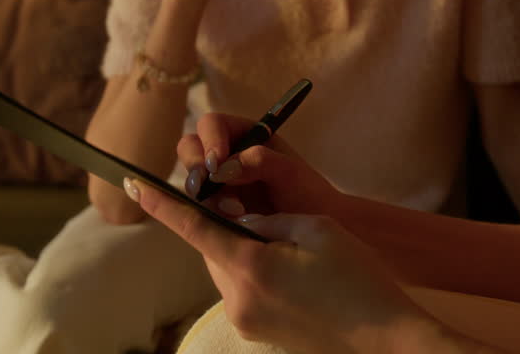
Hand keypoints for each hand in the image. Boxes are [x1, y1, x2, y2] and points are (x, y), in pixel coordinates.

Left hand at [128, 179, 430, 353]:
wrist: (385, 340)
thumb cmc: (358, 278)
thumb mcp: (315, 229)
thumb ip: (268, 221)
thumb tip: (243, 223)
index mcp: (250, 266)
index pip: (193, 227)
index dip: (162, 203)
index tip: (134, 183)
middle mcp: (238, 298)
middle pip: (211, 249)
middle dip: (223, 225)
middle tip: (252, 211)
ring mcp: (246, 321)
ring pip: (227, 269)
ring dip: (240, 250)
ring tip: (284, 248)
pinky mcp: (257, 333)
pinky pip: (241, 291)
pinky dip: (253, 272)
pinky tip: (287, 272)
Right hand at [178, 113, 345, 217]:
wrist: (316, 227)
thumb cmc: (308, 193)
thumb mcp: (290, 172)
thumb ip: (261, 161)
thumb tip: (224, 167)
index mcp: (244, 134)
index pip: (212, 125)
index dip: (209, 140)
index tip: (216, 164)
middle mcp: (226, 155)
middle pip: (191, 148)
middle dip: (196, 166)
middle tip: (208, 187)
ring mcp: (218, 183)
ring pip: (192, 179)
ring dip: (203, 193)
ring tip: (233, 210)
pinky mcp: (215, 209)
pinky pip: (198, 205)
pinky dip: (208, 212)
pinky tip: (231, 221)